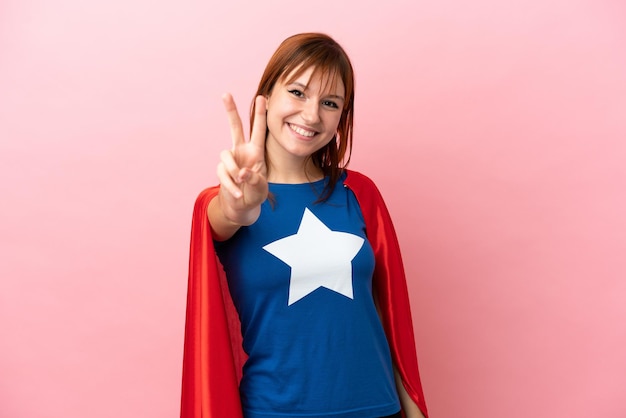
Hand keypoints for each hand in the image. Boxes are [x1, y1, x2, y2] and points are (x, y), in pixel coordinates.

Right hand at [216, 93, 267, 225]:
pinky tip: (238, 193)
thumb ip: (254, 179)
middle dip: (230, 111)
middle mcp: (242, 151)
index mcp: (256, 151)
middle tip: (226, 94)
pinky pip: (223, 173)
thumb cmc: (256, 193)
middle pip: (235, 127)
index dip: (260, 114)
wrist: (242, 205)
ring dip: (232, 171)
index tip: (261, 97)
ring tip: (240, 183)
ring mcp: (231, 159)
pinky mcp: (221, 169)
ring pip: (225, 155)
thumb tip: (241, 173)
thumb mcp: (261, 188)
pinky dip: (230, 185)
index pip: (258, 130)